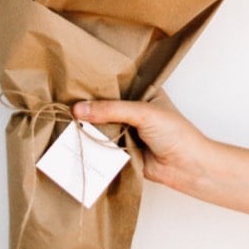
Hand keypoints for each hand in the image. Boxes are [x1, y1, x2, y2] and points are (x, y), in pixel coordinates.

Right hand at [72, 91, 212, 194]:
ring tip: (61, 118)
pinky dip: (91, 144)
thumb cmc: (176, 133)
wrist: (187, 167)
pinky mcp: (121, 149)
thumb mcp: (143, 113)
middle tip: (60, 101)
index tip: (71, 80)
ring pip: (100, 125)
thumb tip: (79, 110)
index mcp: (142, 91)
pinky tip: (72, 139)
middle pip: (103, 105)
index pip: (114, 83)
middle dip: (87, 106)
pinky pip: (101, 145)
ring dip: (86, 126)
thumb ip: (111, 110)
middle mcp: (133, 108)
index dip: (95, 83)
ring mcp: (126, 129)